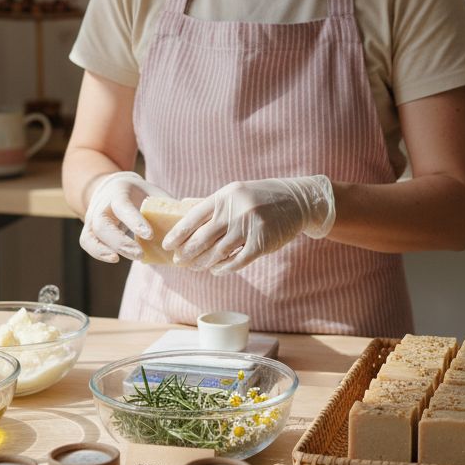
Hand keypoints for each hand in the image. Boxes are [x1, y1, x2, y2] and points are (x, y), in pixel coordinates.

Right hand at [79, 171, 168, 262]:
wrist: (115, 188)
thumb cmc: (142, 194)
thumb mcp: (154, 194)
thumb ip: (169, 206)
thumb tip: (196, 218)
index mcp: (119, 192)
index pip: (123, 206)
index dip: (134, 221)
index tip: (149, 234)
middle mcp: (102, 204)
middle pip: (102, 224)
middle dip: (121, 241)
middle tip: (140, 254)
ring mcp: (92, 217)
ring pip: (91, 234)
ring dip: (106, 250)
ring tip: (125, 259)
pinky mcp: (89, 229)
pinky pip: (87, 242)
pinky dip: (98, 252)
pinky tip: (115, 259)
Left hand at [163, 175, 334, 274]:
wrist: (296, 201)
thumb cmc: (260, 198)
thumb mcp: (235, 193)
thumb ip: (211, 204)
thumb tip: (182, 211)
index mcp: (225, 196)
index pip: (193, 217)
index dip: (178, 233)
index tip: (167, 245)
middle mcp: (235, 210)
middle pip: (203, 237)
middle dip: (187, 252)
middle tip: (178, 261)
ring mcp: (250, 227)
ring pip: (218, 252)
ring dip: (203, 263)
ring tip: (195, 267)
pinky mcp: (263, 243)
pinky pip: (238, 261)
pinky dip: (224, 268)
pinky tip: (216, 270)